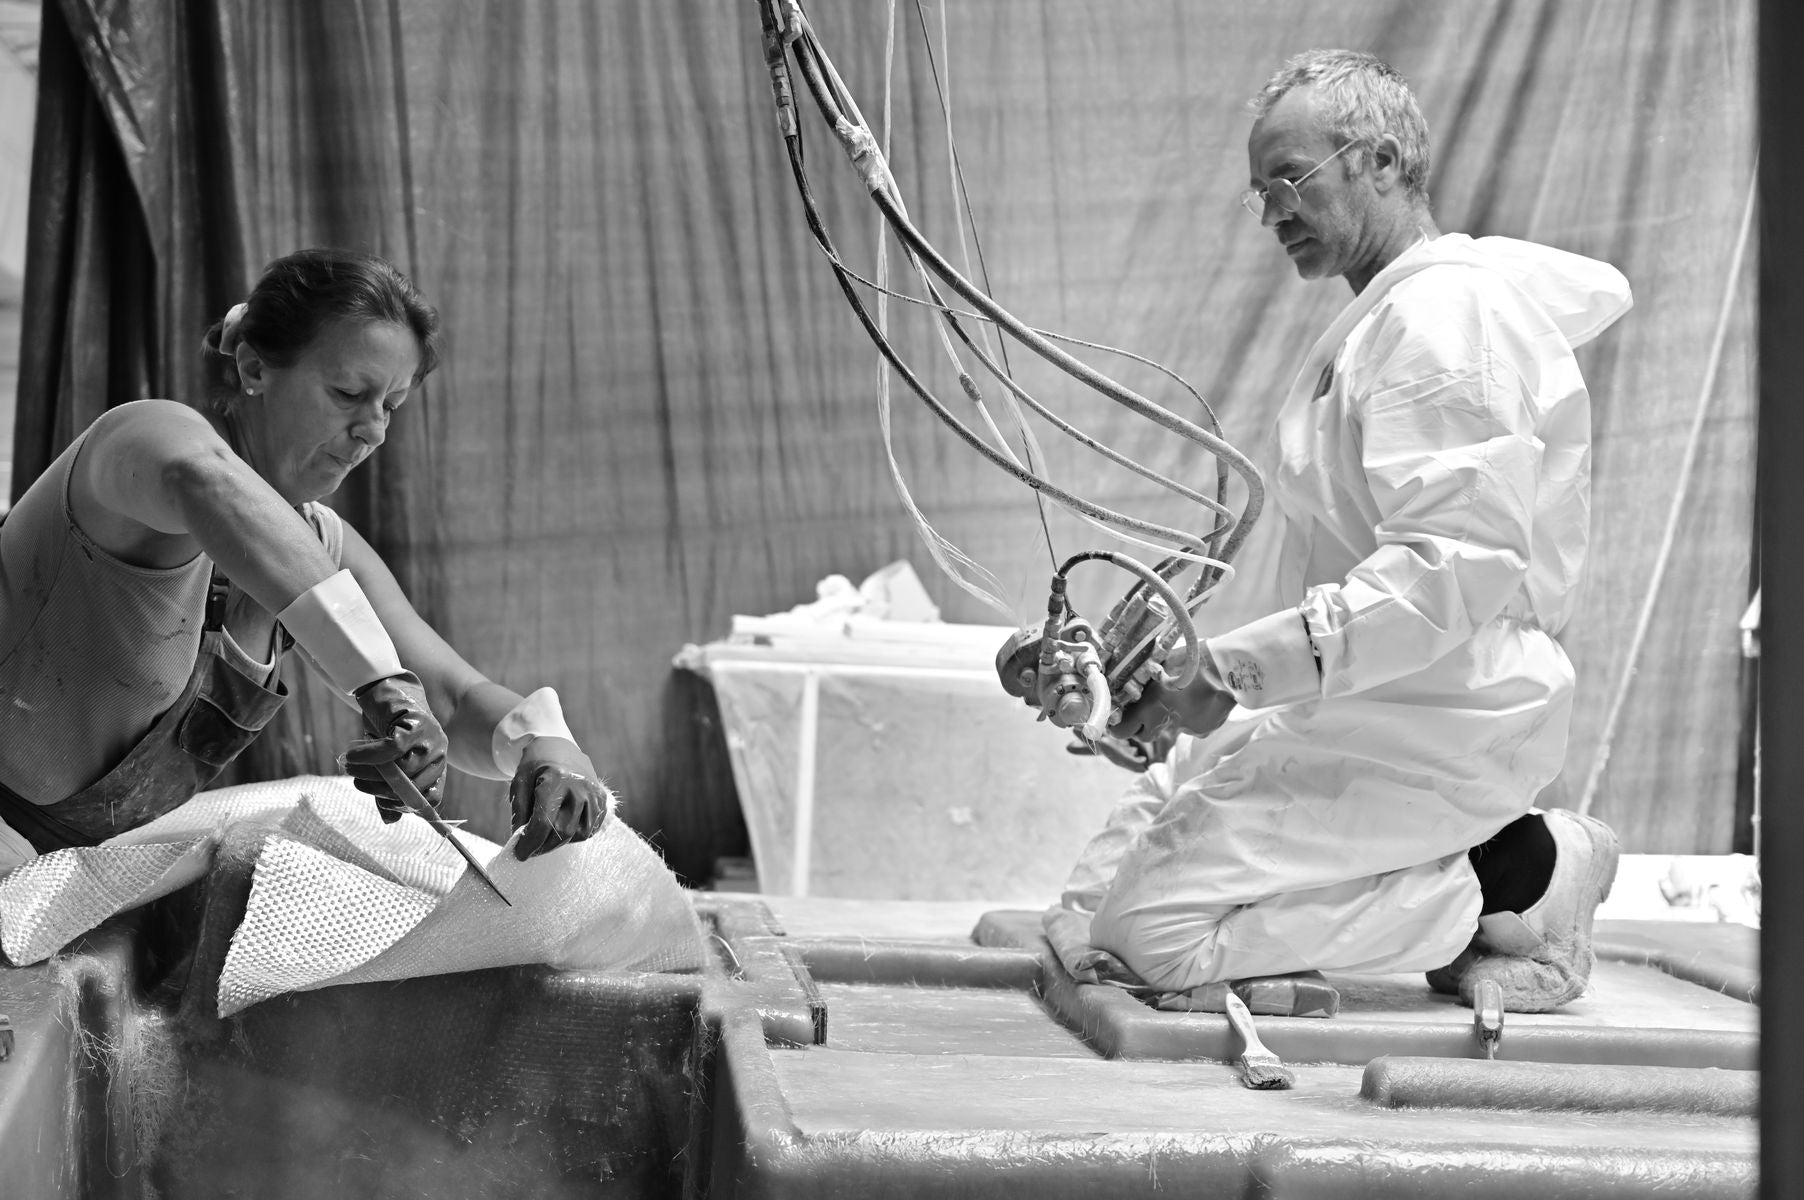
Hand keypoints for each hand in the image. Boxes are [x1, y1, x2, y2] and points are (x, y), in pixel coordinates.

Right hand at [343, 671, 449, 821]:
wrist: (383, 691)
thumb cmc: (385, 730)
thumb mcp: (387, 764)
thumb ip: (389, 790)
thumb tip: (391, 821)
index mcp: (437, 766)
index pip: (433, 798)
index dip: (408, 806)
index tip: (382, 802)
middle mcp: (439, 753)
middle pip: (413, 787)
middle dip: (380, 789)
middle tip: (357, 781)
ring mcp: (431, 738)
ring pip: (402, 770)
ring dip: (370, 772)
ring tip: (351, 766)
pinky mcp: (416, 723)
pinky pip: (391, 749)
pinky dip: (368, 755)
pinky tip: (352, 754)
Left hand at [510, 736, 610, 859]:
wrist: (558, 746)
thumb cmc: (535, 766)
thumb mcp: (519, 782)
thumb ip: (519, 812)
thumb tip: (521, 839)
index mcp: (556, 780)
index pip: (544, 823)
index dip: (530, 843)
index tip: (520, 854)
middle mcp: (579, 787)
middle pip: (562, 832)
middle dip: (543, 847)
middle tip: (530, 850)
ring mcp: (594, 794)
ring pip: (579, 834)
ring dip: (559, 842)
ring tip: (546, 838)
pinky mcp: (602, 799)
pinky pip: (591, 829)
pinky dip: (575, 835)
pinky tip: (562, 829)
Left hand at [1111, 646, 1234, 742]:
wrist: (1226, 669)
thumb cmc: (1190, 659)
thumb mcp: (1159, 663)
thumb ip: (1143, 676)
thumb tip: (1129, 679)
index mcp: (1149, 706)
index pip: (1122, 731)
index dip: (1119, 727)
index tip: (1118, 720)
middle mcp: (1164, 722)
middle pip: (1144, 735)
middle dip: (1142, 725)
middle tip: (1146, 709)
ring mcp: (1186, 729)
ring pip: (1170, 729)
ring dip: (1169, 717)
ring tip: (1180, 696)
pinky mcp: (1204, 730)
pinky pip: (1192, 726)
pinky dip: (1192, 715)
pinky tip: (1200, 698)